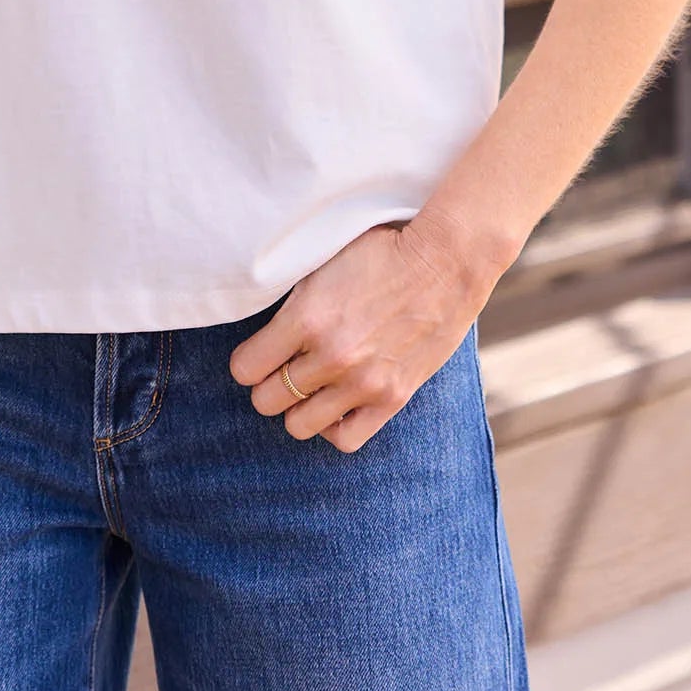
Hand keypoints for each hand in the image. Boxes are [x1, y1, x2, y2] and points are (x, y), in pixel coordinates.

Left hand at [227, 212, 495, 452]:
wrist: (446, 261)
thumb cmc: (382, 251)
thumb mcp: (323, 261)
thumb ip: (291, 298)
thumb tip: (260, 322)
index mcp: (306, 317)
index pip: (245, 368)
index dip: (247, 360)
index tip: (258, 353)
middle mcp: (331, 356)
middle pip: (266, 401)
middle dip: (268, 384)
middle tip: (283, 368)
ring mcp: (363, 382)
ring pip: (298, 425)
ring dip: (298, 407)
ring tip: (309, 386)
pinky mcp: (393, 398)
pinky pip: (345, 440)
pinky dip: (333, 427)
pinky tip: (336, 404)